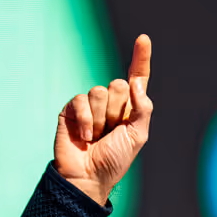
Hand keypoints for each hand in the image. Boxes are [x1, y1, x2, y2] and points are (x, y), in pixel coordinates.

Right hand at [54, 34, 153, 205]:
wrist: (88, 177)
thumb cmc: (114, 160)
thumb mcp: (137, 136)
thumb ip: (142, 108)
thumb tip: (135, 82)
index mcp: (129, 108)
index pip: (136, 78)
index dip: (141, 59)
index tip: (144, 39)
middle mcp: (110, 102)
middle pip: (118, 85)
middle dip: (117, 110)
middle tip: (111, 132)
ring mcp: (90, 104)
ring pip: (100, 91)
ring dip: (102, 118)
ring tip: (97, 136)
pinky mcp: (72, 109)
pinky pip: (82, 100)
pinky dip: (87, 120)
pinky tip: (86, 136)